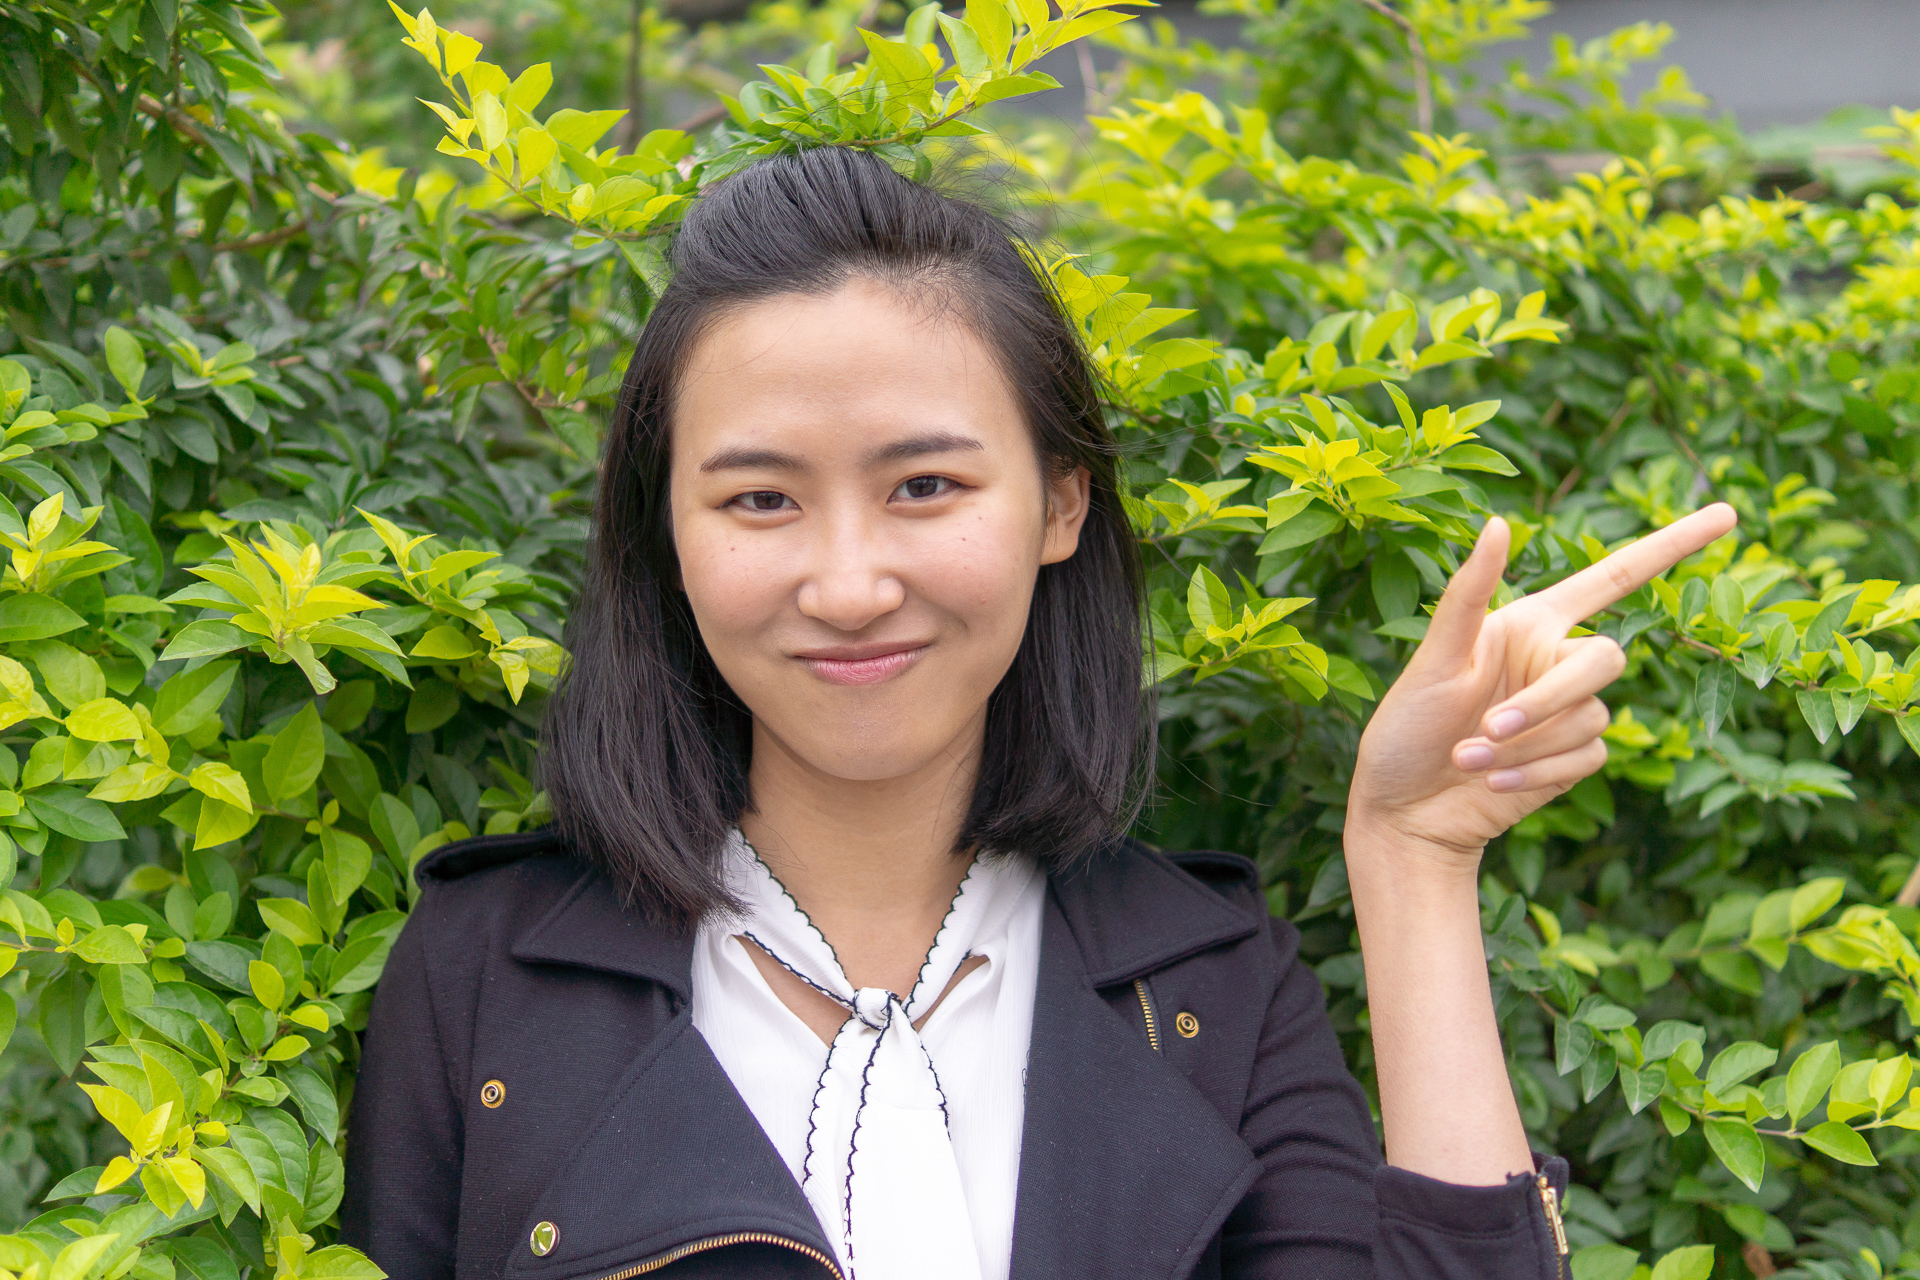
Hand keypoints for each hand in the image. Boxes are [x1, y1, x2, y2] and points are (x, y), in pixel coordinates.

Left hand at [1350, 503, 1738, 872]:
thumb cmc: (1405, 727)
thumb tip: (1499, 521)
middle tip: (1488, 727)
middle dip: (1549, 700)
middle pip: (1607, 659)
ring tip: (1466, 758)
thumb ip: (1469, 594)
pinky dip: (1537, 773)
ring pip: (1593, 718)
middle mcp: (1556, 661)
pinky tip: (1491, 783)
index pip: (1616, 577)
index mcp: (1531, 623)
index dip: (1671, 545)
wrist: (1403, 809)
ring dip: (1526, 745)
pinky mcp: (1571, 761)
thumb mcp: (1433, 658)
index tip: (1729, 514)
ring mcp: (1567, 713)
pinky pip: (1588, 759)